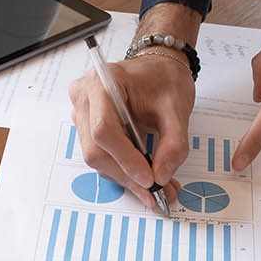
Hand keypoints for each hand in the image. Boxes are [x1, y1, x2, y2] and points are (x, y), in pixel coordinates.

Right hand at [67, 4, 199, 209]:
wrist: (158, 68)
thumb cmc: (164, 78)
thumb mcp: (177, 108)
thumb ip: (173, 143)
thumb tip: (162, 175)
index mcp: (102, 82)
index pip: (104, 129)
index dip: (125, 159)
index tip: (149, 179)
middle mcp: (84, 97)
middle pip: (96, 149)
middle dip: (127, 175)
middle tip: (157, 193)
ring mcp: (82, 113)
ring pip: (97, 158)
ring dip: (126, 177)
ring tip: (157, 187)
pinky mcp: (87, 127)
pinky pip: (101, 155)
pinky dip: (123, 170)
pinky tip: (144, 176)